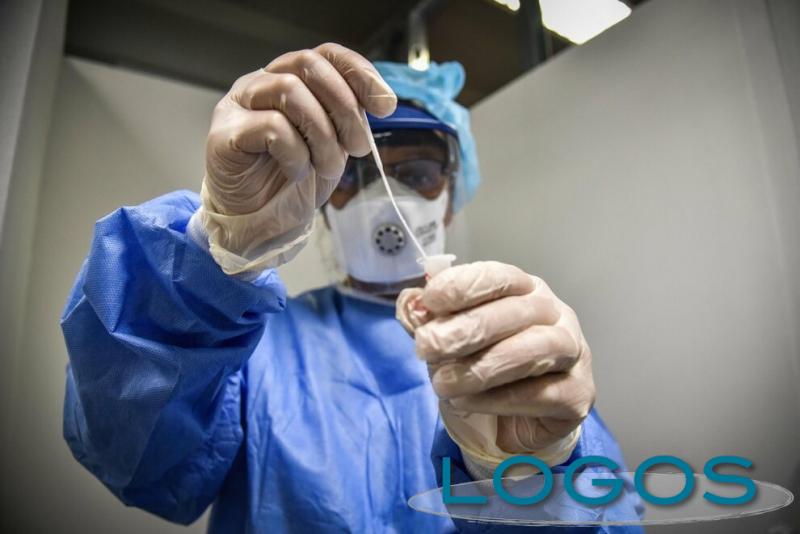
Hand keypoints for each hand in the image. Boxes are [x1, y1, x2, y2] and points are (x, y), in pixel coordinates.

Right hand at [200, 43, 395, 272]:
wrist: (259, 219)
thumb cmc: (292, 179)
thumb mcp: (333, 144)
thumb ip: (348, 118)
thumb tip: (381, 101)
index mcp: (290, 79)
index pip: (326, 54)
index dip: (359, 72)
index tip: (385, 105)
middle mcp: (262, 82)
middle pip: (308, 65)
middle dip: (345, 106)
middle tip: (359, 146)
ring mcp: (239, 104)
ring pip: (289, 90)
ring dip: (322, 134)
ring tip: (328, 167)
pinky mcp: (225, 133)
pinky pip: (271, 126)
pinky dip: (295, 152)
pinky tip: (296, 171)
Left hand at [397, 261, 594, 456]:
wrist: (526, 418)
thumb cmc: (492, 363)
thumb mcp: (456, 339)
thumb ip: (433, 322)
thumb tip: (410, 305)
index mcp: (526, 290)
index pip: (500, 277)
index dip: (465, 285)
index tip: (429, 300)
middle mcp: (556, 314)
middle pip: (515, 313)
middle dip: (466, 329)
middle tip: (426, 347)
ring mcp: (573, 353)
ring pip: (533, 351)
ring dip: (481, 368)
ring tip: (442, 383)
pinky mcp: (577, 393)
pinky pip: (540, 393)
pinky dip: (498, 399)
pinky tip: (466, 402)